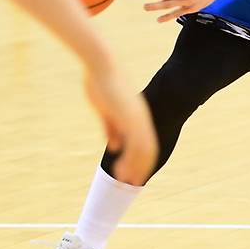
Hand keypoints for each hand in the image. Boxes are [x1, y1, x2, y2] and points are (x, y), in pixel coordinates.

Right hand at [85, 62, 156, 185]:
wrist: (101, 65)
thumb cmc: (101, 83)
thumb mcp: (106, 110)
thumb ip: (111, 127)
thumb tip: (115, 146)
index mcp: (137, 116)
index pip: (146, 143)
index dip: (141, 160)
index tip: (134, 173)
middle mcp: (142, 119)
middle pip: (148, 150)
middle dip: (141, 168)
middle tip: (132, 183)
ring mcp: (138, 119)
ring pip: (144, 151)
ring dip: (134, 168)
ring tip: (125, 181)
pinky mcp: (130, 118)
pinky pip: (135, 146)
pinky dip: (130, 161)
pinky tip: (119, 171)